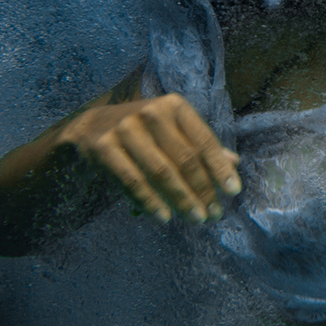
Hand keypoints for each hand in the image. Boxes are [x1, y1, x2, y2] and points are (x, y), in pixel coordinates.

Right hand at [58, 93, 240, 223]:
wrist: (90, 126)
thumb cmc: (143, 131)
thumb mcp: (173, 130)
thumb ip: (200, 145)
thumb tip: (234, 163)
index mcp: (174, 106)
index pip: (204, 140)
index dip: (220, 168)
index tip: (234, 192)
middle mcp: (151, 113)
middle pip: (185, 160)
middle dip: (203, 190)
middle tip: (215, 214)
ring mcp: (125, 129)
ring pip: (161, 172)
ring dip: (182, 199)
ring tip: (196, 218)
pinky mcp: (104, 147)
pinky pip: (132, 181)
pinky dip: (150, 202)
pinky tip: (165, 218)